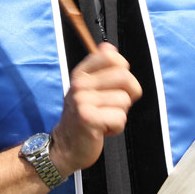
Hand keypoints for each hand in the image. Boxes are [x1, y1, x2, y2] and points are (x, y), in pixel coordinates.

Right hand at [49, 43, 141, 175]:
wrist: (65, 146)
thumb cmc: (83, 117)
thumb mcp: (87, 89)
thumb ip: (100, 68)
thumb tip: (109, 46)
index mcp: (81, 73)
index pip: (111, 56)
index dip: (123, 71)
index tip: (115, 85)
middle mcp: (80, 84)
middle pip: (125, 76)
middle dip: (129, 94)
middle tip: (115, 106)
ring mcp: (82, 100)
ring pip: (124, 100)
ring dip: (120, 114)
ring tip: (104, 118)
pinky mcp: (88, 119)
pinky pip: (120, 118)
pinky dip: (116, 128)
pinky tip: (103, 129)